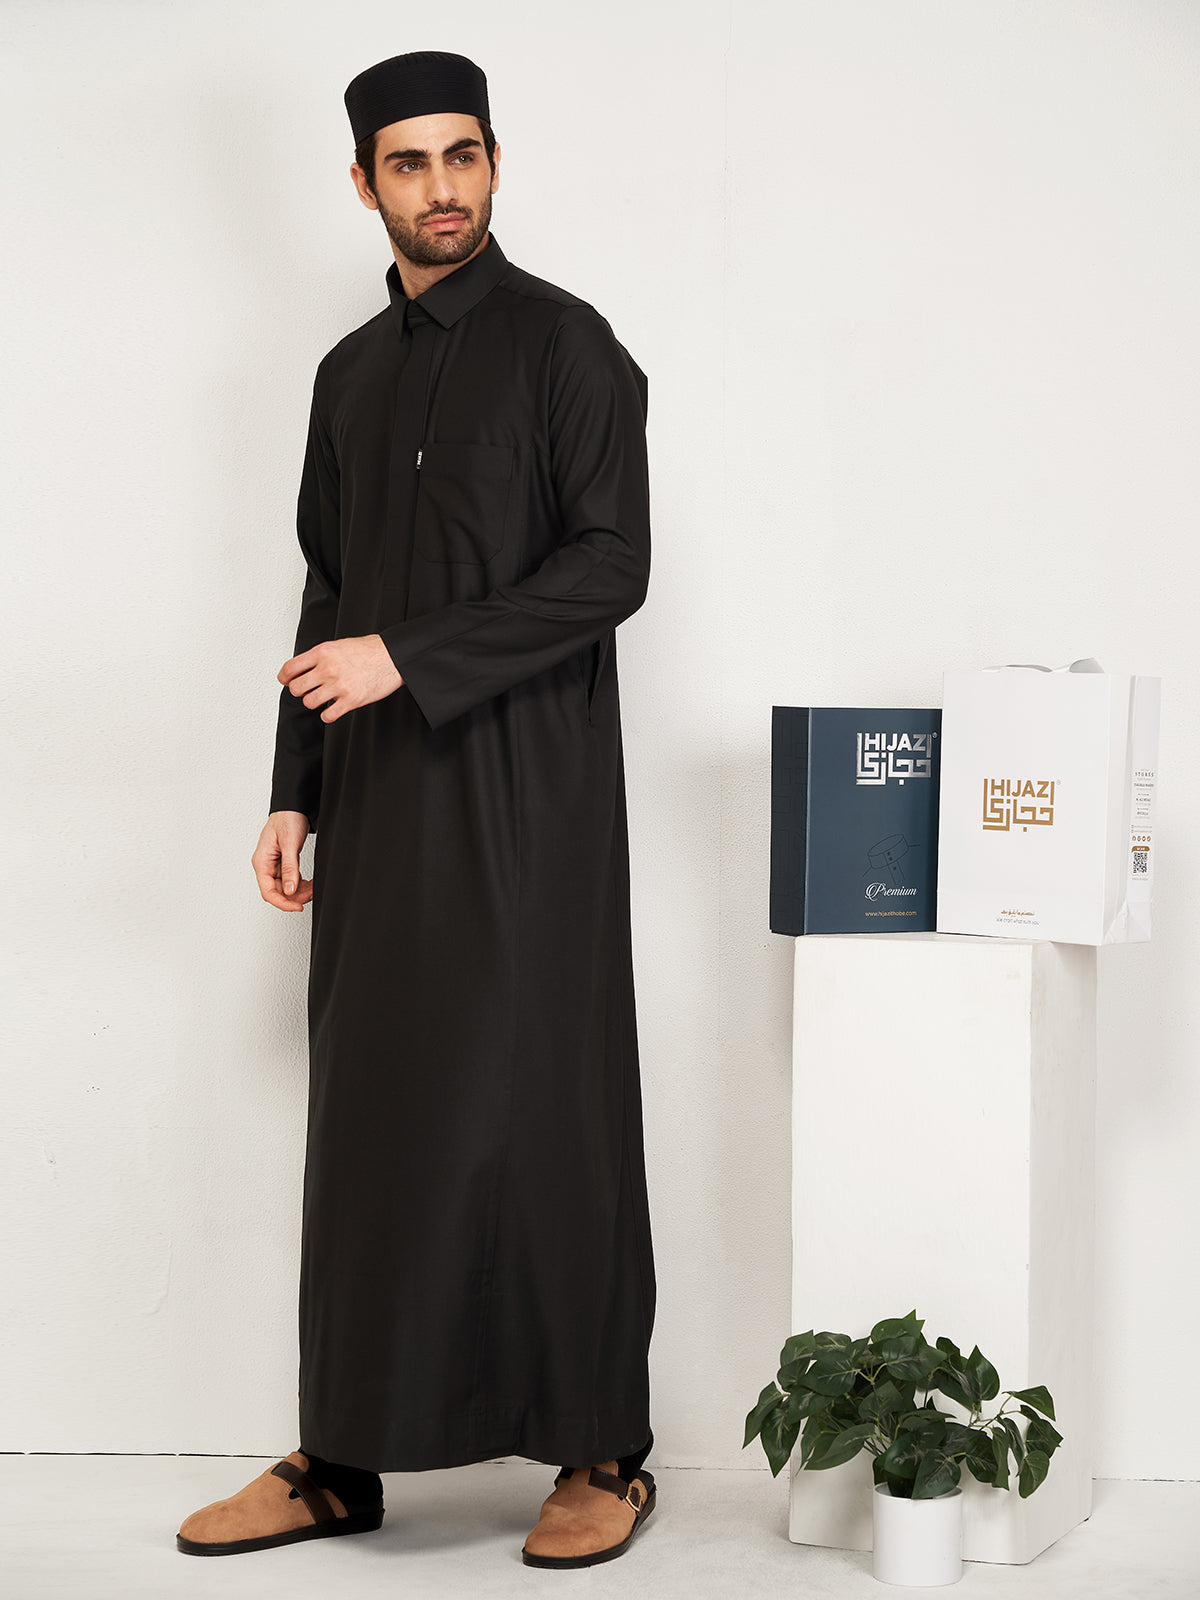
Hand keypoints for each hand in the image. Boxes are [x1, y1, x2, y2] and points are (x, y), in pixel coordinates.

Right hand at [253, 812, 312, 910]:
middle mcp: (266, 865)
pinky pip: (290, 879)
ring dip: (299, 891)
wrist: (293, 807)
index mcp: (261, 862)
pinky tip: (310, 883)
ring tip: (313, 888)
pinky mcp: (283, 862)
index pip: (268, 892)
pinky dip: (300, 883)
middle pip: (277, 892)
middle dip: (294, 897)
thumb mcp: (290, 843)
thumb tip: (290, 890)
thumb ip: (290, 868)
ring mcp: (274, 865)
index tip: (298, 906)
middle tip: (311, 894)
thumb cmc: (287, 819)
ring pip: (285, 887)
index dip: (283, 903)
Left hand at [278, 634, 403, 722]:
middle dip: (300, 691)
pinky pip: (327, 715)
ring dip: (314, 702)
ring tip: (323, 698)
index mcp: (322, 653)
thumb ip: (320, 656)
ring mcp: (339, 686)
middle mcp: (328, 669)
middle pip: (296, 688)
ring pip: (309, 703)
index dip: (284, 677)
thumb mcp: (338, 645)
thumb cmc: (369, 650)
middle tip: (308, 690)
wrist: (393, 657)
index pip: (290, 668)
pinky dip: (327, 714)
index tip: (286, 681)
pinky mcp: (351, 700)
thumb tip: (303, 668)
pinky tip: (333, 708)